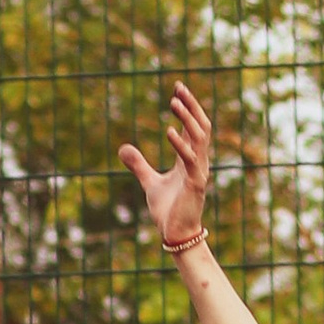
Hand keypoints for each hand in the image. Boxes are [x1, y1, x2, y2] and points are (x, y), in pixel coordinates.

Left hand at [118, 79, 212, 252]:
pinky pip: (191, 160)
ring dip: (187, 119)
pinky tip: (168, 131)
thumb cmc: (168, 209)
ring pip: (199, 138)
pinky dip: (181, 144)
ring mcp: (199, 172)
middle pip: (201, 126)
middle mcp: (198, 162)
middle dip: (192, 106)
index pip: (193, 127)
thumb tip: (122, 148)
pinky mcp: (195, 184)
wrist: (176, 234)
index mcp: (190, 159)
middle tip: (179, 88)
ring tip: (174, 103)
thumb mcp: (149, 182)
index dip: (188, 107)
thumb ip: (138, 165)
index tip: (177, 89)